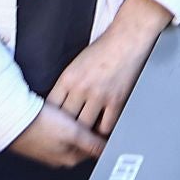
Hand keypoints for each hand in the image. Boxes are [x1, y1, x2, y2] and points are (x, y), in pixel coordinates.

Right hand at [7, 101, 105, 168]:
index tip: (106, 117)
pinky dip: (63, 120)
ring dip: (76, 123)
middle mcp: (60, 155)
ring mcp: (49, 146)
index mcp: (70, 158)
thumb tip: (110, 152)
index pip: (96, 147)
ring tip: (78, 107)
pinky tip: (61, 110)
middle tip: (94, 109)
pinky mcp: (40, 136)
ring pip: (71, 134)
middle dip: (90, 127)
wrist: (10, 118)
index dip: (103, 132)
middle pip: (84, 141)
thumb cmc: (40, 125)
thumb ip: (92, 143)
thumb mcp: (73, 133)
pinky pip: (58, 128)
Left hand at [49, 0, 169, 136]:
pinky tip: (102, 134)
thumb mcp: (77, 63)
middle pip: (66, 120)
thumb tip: (61, 101)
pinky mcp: (116, 100)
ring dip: (84, 135)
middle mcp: (81, 88)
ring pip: (85, 127)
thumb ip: (68, 82)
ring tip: (83, 141)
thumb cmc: (104, 48)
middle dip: (65, 130)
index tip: (51, 126)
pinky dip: (103, 133)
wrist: (127, 38)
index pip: (52, 107)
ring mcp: (99, 96)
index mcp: (68, 78)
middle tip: (65, 139)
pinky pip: (106, 126)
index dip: (51, 119)